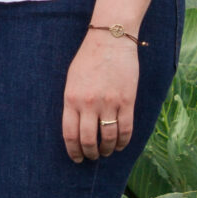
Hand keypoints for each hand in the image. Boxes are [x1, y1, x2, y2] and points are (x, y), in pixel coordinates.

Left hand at [62, 32, 137, 162]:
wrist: (110, 39)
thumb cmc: (89, 58)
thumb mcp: (72, 80)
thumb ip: (72, 102)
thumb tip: (75, 126)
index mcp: (71, 98)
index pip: (70, 134)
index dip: (73, 151)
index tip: (76, 158)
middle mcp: (89, 104)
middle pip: (88, 140)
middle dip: (90, 153)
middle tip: (92, 156)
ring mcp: (109, 103)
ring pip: (108, 138)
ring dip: (107, 150)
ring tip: (106, 152)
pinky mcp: (127, 101)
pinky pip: (126, 129)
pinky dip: (123, 142)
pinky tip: (120, 145)